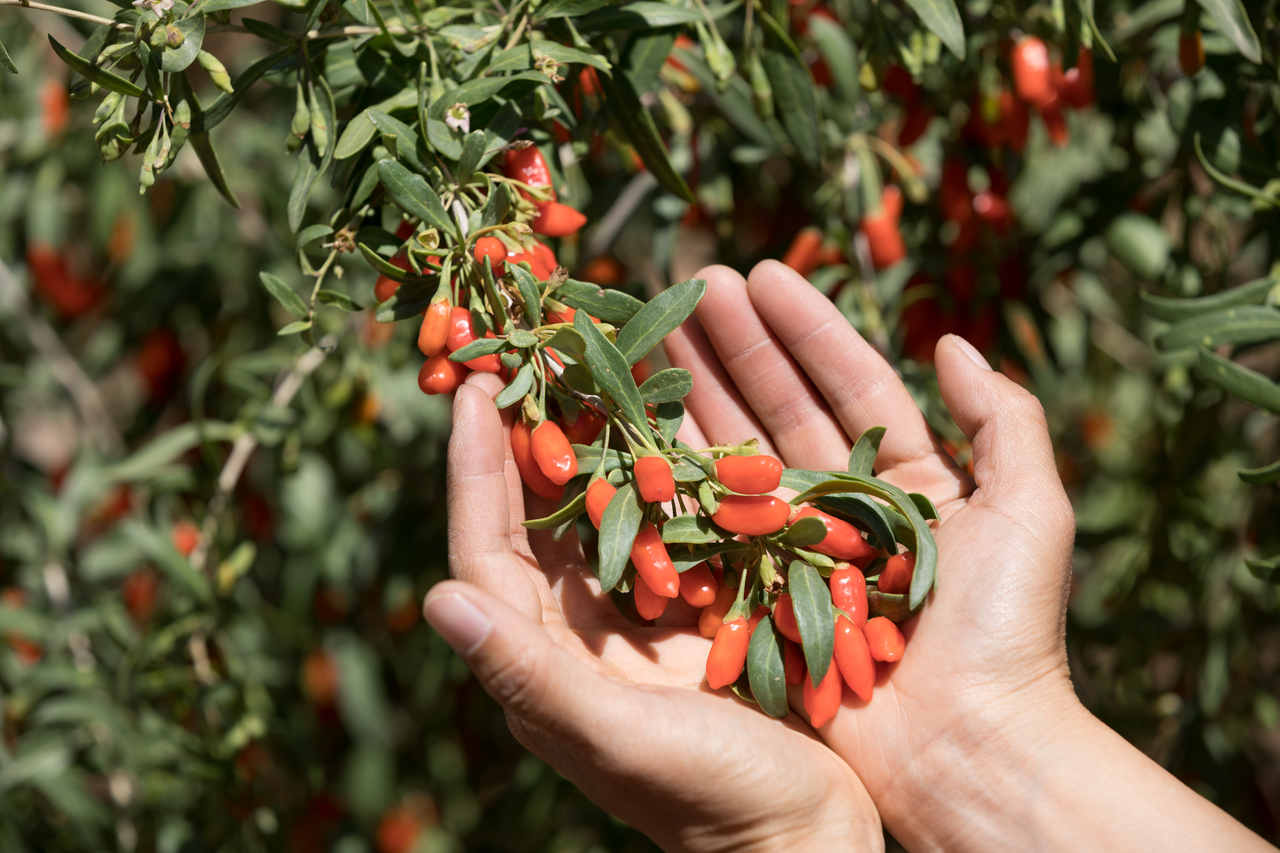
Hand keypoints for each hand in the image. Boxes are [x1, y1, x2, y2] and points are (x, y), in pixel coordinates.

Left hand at [423, 370, 881, 851]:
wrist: (807, 839)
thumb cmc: (712, 800)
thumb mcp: (620, 738)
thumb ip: (530, 674)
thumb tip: (434, 602)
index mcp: (543, 661)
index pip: (487, 548)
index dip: (473, 469)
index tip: (466, 387)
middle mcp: (579, 633)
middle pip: (537, 518)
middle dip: (527, 435)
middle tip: (527, 352)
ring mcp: (639, 620)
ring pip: (602, 510)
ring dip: (592, 439)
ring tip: (590, 364)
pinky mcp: (697, 611)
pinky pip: (668, 525)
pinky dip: (664, 471)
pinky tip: (674, 418)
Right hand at [663, 261, 1077, 846]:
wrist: (967, 748)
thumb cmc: (1005, 630)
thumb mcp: (1031, 510)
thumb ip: (1005, 420)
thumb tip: (954, 341)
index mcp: (907, 480)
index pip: (849, 383)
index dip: (806, 328)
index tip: (760, 274)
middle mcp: (842, 506)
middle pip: (780, 408)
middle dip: (735, 345)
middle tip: (688, 285)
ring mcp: (793, 550)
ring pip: (738, 455)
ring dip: (697, 394)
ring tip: (651, 334)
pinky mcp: (754, 595)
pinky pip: (710, 526)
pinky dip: (675, 478)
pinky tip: (639, 427)